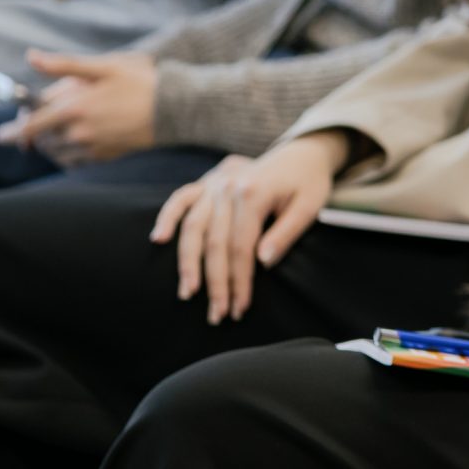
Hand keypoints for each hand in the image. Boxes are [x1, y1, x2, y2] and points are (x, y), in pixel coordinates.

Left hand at [0, 51, 155, 164]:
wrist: (176, 108)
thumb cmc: (140, 81)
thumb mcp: (103, 66)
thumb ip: (63, 64)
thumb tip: (31, 57)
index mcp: (75, 108)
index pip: (31, 126)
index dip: (13, 132)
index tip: (2, 135)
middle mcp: (80, 132)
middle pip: (41, 141)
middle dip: (31, 133)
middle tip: (32, 121)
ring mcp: (94, 147)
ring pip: (56, 153)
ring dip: (47, 144)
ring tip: (51, 132)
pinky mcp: (107, 155)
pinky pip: (74, 162)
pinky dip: (65, 155)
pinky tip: (70, 144)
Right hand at [150, 132, 350, 322]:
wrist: (301, 154)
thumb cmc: (308, 184)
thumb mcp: (309, 207)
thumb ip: (286, 233)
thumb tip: (262, 263)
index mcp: (254, 193)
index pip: (241, 247)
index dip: (239, 280)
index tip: (240, 308)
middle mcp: (228, 187)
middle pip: (215, 243)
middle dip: (215, 283)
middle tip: (217, 315)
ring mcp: (214, 184)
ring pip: (193, 227)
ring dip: (188, 263)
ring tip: (187, 293)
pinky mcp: (206, 182)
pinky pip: (180, 198)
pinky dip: (167, 217)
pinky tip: (158, 239)